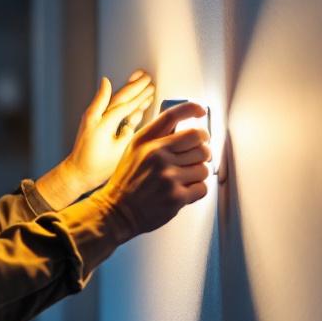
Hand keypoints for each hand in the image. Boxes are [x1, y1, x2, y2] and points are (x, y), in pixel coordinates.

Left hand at [62, 70, 156, 194]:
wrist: (78, 172)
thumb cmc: (98, 166)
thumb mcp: (118, 151)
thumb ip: (128, 131)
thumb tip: (136, 114)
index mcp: (103, 124)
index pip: (125, 105)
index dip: (139, 95)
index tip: (151, 86)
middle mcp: (97, 117)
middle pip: (120, 97)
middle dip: (134, 86)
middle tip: (147, 76)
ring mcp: (94, 118)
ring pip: (114, 100)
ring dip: (128, 90)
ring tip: (139, 79)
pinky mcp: (94, 121)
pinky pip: (110, 107)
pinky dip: (119, 100)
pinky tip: (126, 94)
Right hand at [94, 101, 211, 238]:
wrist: (117, 211)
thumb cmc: (127, 181)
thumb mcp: (134, 150)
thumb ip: (156, 137)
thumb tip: (184, 128)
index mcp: (145, 141)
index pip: (173, 115)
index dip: (192, 109)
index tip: (201, 111)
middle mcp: (157, 155)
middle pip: (199, 140)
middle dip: (202, 148)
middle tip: (197, 155)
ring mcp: (168, 176)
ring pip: (204, 166)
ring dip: (199, 172)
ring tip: (185, 177)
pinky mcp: (176, 196)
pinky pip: (202, 187)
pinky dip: (197, 189)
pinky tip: (184, 190)